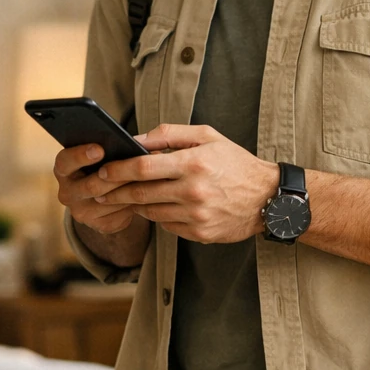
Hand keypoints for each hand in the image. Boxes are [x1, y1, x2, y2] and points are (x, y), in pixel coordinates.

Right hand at [54, 143, 139, 234]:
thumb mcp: (101, 154)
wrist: (105, 197)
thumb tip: (135, 145)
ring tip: (149, 178)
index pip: (65, 162)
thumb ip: (110, 147)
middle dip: (116, 175)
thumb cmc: (104, 166)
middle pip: (91, 186)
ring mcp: (82, 213)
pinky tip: (147, 194)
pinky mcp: (100, 226)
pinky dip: (135, 203)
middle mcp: (68, 193)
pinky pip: (121, 215)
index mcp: (64, 170)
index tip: (99, 149)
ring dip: (130, 190)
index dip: (80, 156)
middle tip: (137, 165)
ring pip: (110, 202)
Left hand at [92, 124, 279, 242]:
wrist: (268, 198)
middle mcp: (194, 191)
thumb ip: (170, 135)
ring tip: (126, 197)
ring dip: (135, 204)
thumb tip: (137, 139)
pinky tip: (158, 207)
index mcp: (194, 163)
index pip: (143, 167)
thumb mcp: (208, 137)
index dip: (118, 170)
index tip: (103, 170)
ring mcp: (197, 216)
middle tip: (101, 189)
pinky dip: (159, 216)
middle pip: (140, 192)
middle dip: (115, 191)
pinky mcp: (200, 234)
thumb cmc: (236, 163)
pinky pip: (167, 226)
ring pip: (151, 212)